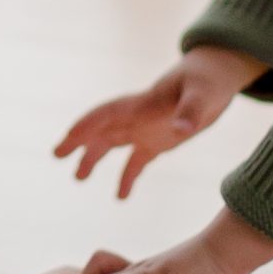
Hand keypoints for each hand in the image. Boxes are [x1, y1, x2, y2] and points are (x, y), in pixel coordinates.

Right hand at [53, 45, 263, 199]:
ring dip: (94, 158)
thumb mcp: (204, 94)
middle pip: (101, 129)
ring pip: (112, 145)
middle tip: (56, 155)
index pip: (108, 114)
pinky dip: (128, 177)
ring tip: (78, 177)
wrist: (216, 76)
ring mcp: (146, 128)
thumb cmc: (209, 80)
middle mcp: (138, 116)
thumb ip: (191, 112)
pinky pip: (137, 161)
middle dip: (78, 141)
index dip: (88, 125)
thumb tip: (180, 130)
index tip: (69, 137)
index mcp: (142, 103)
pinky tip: (121, 197)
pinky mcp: (159, 140)